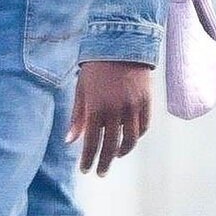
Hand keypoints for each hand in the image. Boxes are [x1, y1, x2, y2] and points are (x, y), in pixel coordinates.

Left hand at [65, 60, 152, 176]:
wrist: (120, 43)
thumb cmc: (95, 66)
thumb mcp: (81, 89)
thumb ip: (77, 116)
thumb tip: (69, 141)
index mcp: (96, 107)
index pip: (91, 142)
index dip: (88, 159)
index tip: (85, 170)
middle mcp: (115, 110)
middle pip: (111, 146)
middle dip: (104, 162)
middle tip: (100, 172)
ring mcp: (133, 107)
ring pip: (130, 140)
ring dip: (122, 152)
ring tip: (114, 156)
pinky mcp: (146, 102)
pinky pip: (143, 127)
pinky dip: (136, 136)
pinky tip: (129, 139)